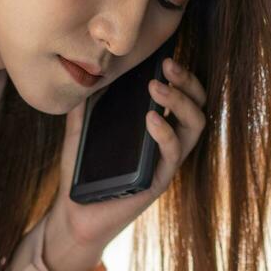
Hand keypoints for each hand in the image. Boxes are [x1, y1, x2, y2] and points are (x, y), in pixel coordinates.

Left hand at [49, 57, 207, 253]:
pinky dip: (165, 132)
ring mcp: (166, 162)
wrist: (74, 214)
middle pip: (197, 106)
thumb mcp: (80, 130)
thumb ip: (85, 103)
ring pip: (195, 127)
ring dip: (179, 102)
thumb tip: (84, 70)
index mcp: (156, 128)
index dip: (182, 75)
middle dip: (187, 82)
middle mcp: (168, 143)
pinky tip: (151, 118)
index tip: (165, 56)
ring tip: (157, 87)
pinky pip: (172, 153)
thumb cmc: (82, 172)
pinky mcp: (159, 181)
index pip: (183, 96)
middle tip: (167, 65)